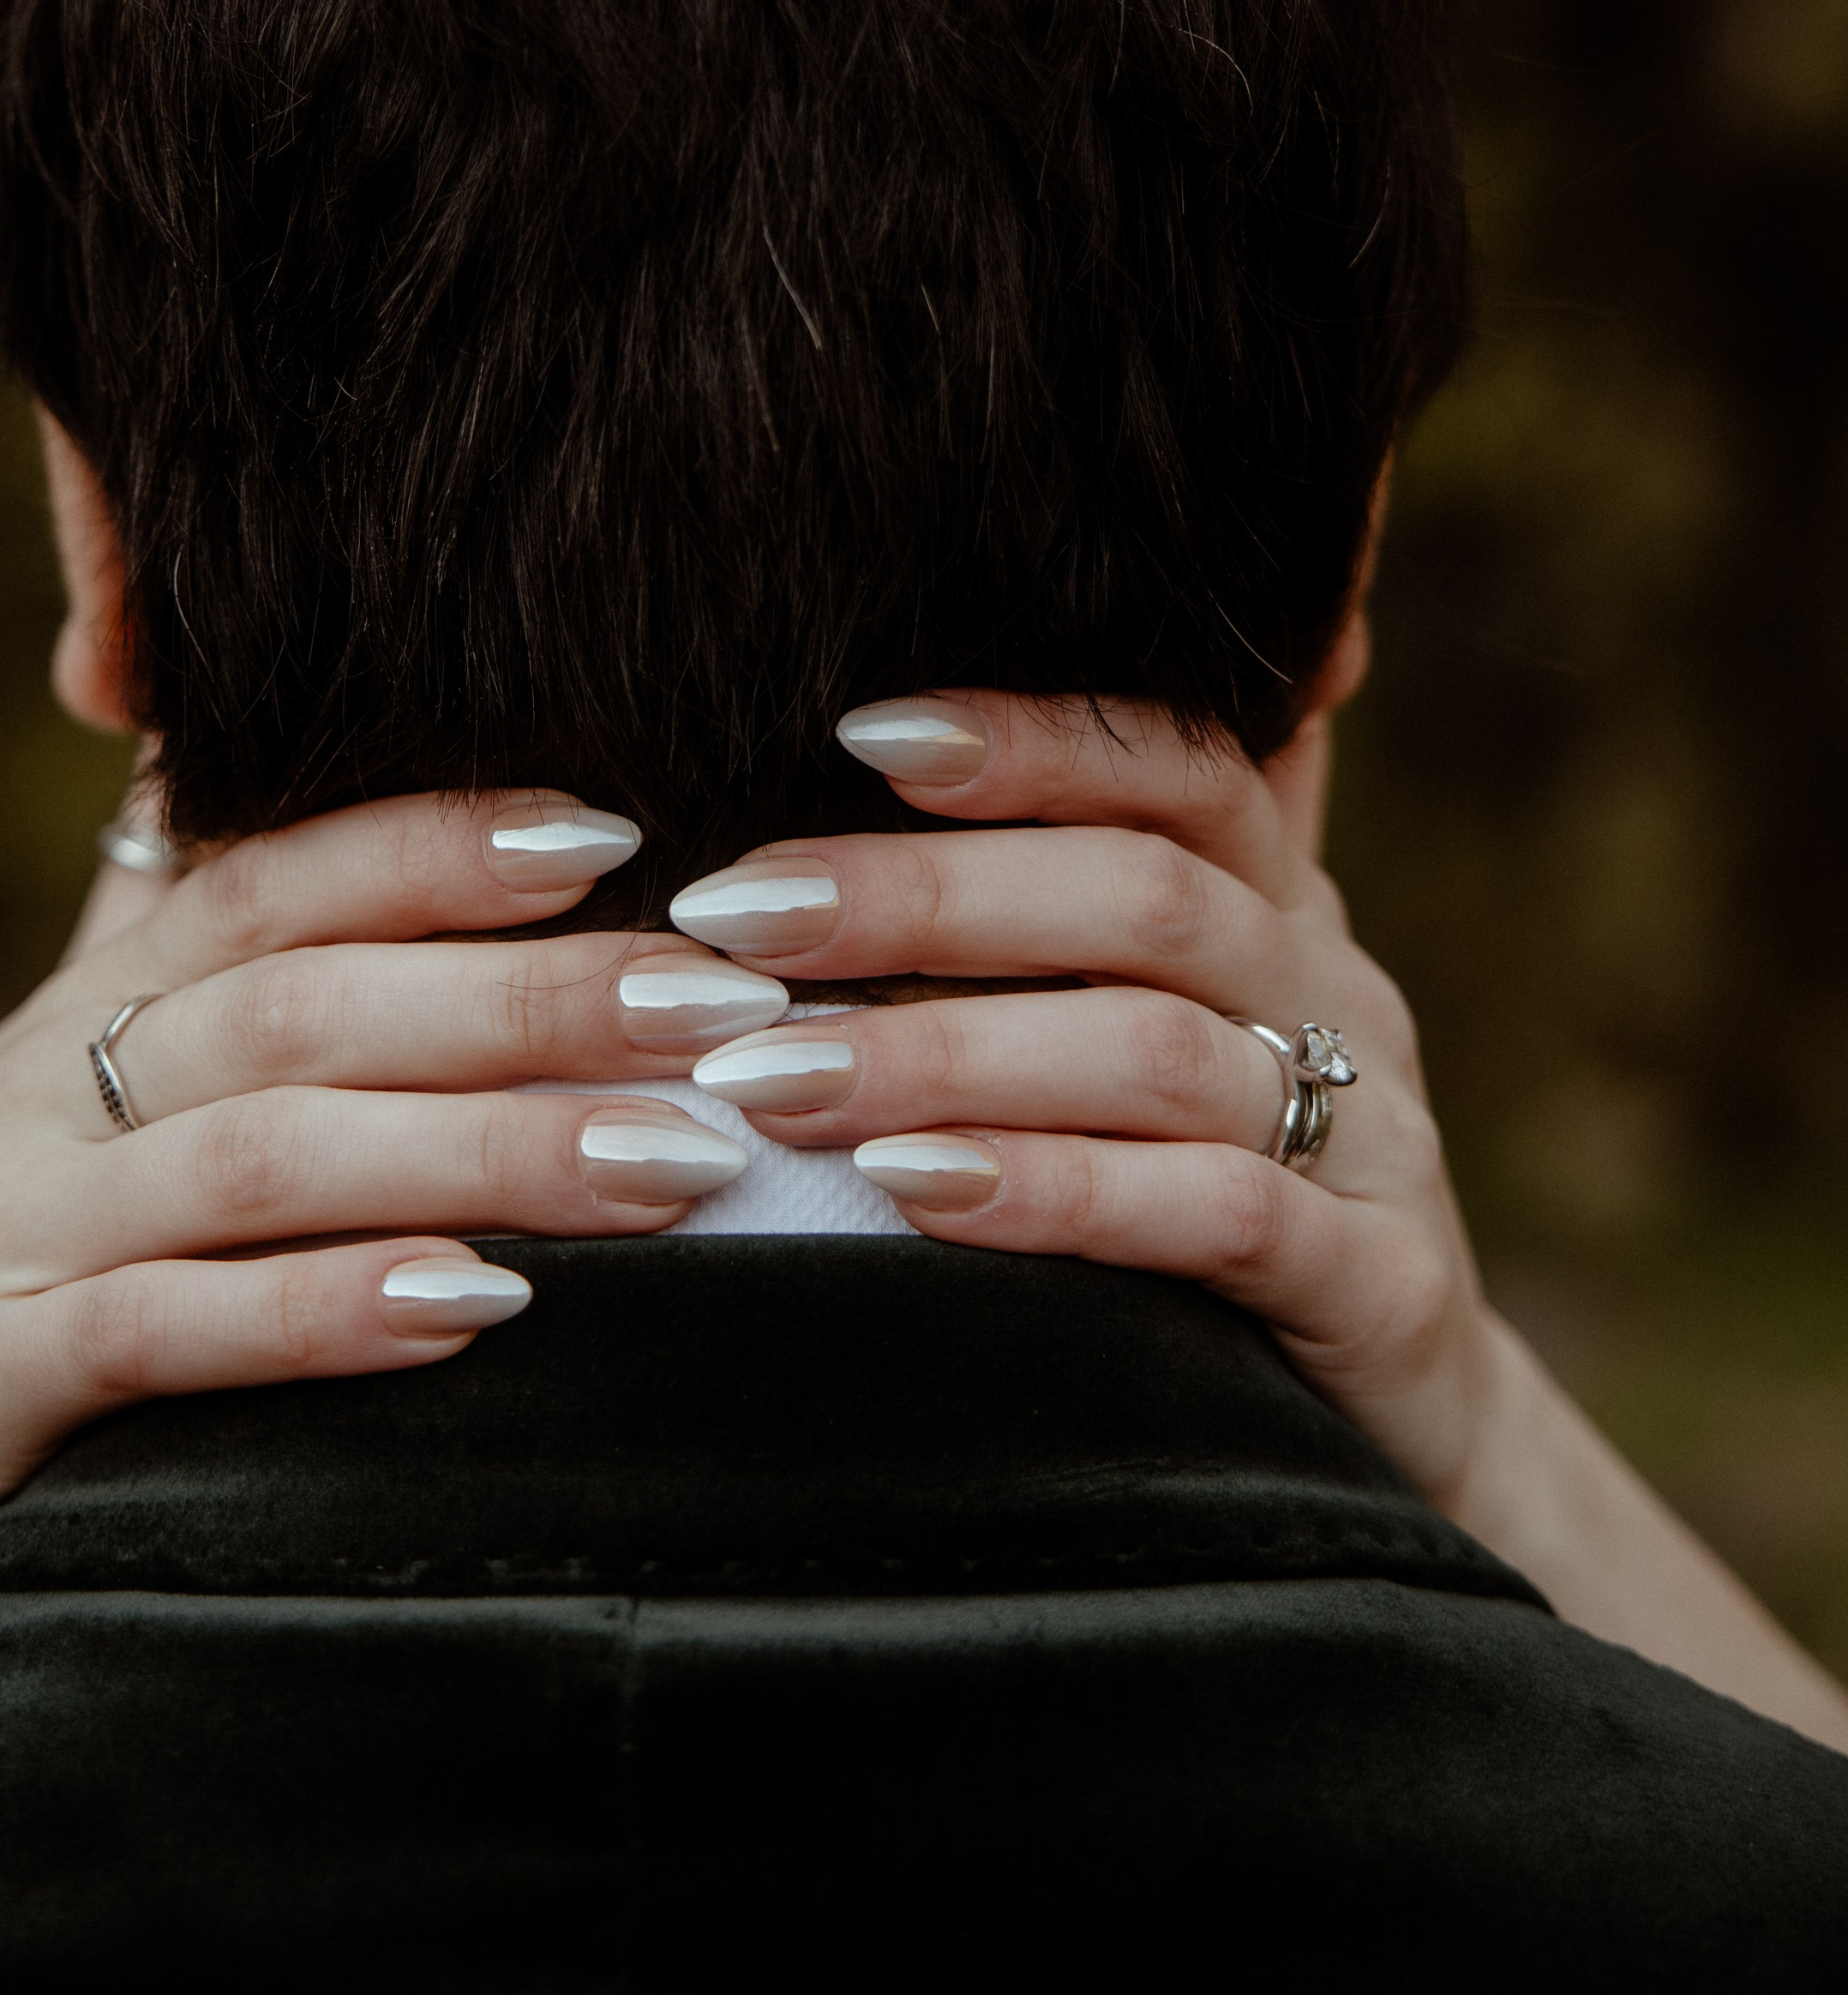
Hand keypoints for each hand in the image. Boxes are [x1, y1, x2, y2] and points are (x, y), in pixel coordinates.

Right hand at [0, 790, 772, 1710]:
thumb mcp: (78, 1076)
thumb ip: (194, 941)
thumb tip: (272, 769)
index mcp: (102, 995)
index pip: (276, 872)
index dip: (436, 839)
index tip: (615, 824)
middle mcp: (53, 1079)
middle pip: (309, 1001)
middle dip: (529, 995)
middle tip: (722, 1003)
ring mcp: (6, 1221)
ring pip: (265, 1152)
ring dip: (482, 1147)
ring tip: (667, 1159)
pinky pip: (160, 1329)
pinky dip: (319, 1310)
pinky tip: (469, 1306)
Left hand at [671, 690, 1501, 1512]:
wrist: (1426, 1431)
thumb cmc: (1232, 1197)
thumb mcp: (1180, 1023)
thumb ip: (1085, 896)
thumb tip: (905, 731)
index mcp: (1279, 910)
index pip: (1180, 766)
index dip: (1034, 737)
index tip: (858, 732)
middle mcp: (1337, 994)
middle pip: (1141, 895)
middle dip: (922, 894)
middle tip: (736, 913)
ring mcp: (1376, 1142)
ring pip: (1155, 1052)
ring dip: (944, 1052)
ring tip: (770, 1072)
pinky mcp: (1379, 1291)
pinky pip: (1217, 1217)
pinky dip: (1056, 1192)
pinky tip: (913, 1187)